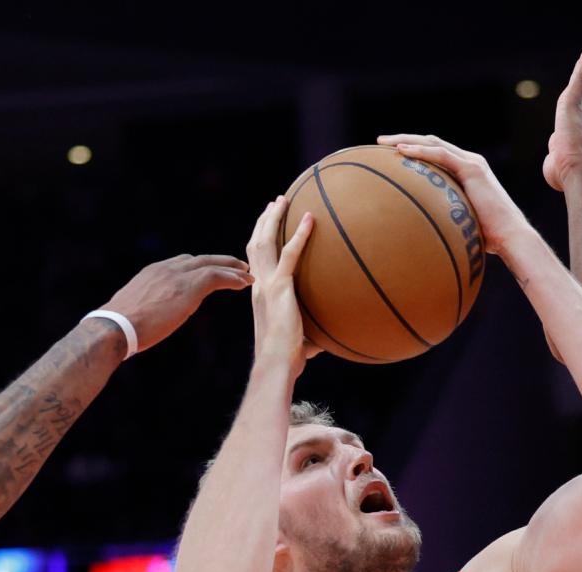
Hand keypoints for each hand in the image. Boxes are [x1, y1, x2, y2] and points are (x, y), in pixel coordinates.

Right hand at [102, 254, 251, 358]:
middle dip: (219, 261)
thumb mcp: (133, 311)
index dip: (198, 266)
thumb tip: (144, 320)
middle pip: (198, 259)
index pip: (181, 263)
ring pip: (211, 265)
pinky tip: (245, 284)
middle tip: (236, 266)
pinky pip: (217, 276)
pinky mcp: (188, 287)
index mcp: (152, 273)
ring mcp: (177, 276)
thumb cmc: (119, 327)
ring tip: (247, 275)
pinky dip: (233, 279)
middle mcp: (165, 269)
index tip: (210, 271)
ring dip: (231, 269)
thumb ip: (145, 307)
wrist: (115, 326)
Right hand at [245, 196, 318, 370]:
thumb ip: (309, 333)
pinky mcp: (281, 286)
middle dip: (263, 222)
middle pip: (255, 244)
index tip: (265, 228)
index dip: (258, 242)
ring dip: (273, 218)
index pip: (254, 262)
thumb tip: (326, 340)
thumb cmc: (287, 358)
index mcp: (258, 295)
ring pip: (265, 242)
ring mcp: (267, 284)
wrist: (276, 362)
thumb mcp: (298, 339)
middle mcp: (258, 285)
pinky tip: (310, 218)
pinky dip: (300, 234)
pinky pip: (290, 253)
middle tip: (273, 204)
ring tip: (282, 200)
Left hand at [376, 133, 533, 259]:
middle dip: (404, 139)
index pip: (434, 153)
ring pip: (434, 143)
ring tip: (384, 143)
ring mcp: (472, 163)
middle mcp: (469, 162)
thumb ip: (443, 217)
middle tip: (380, 142)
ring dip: (407, 140)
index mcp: (466, 171)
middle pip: (431, 143)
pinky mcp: (472, 169)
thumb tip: (419, 232)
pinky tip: (401, 151)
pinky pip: (441, 155)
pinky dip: (420, 151)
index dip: (412, 149)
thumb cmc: (486, 237)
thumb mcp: (459, 221)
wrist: (509, 236)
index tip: (388, 152)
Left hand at [544, 41, 581, 191]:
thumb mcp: (554, 165)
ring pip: (581, 81)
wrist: (575, 171)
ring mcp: (577, 109)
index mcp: (571, 130)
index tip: (576, 90)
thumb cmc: (564, 174)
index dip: (574, 98)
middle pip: (579, 90)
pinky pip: (580, 78)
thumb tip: (554, 160)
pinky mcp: (574, 102)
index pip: (571, 109)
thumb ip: (554, 159)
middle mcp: (578, 117)